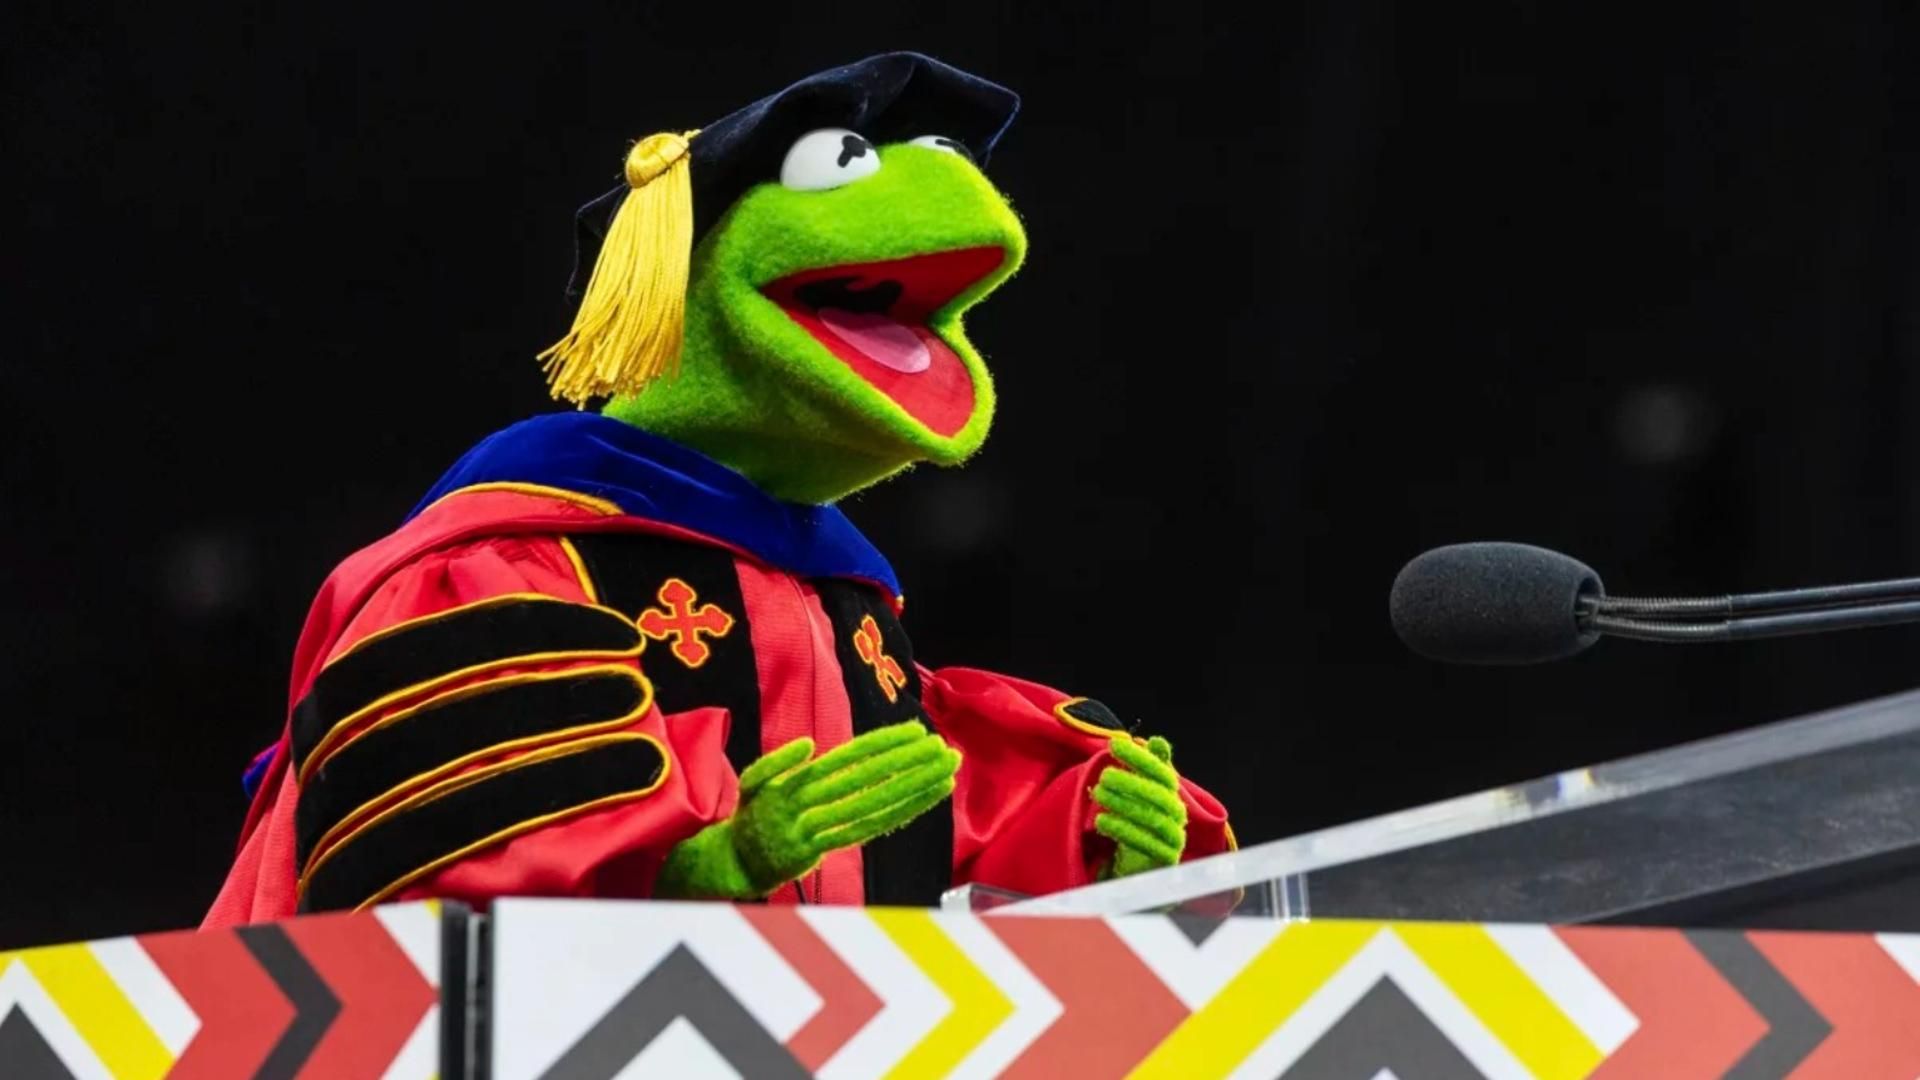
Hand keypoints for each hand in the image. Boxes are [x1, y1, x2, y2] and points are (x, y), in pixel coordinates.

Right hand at [658, 720, 959, 898]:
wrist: (733, 864)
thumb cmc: (751, 816)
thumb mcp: (752, 782)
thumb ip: (778, 762)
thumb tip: (809, 745)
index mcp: (793, 781)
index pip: (848, 757)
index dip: (884, 744)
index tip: (916, 731)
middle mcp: (806, 804)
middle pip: (866, 780)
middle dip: (908, 763)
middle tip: (943, 749)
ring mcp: (815, 830)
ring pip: (872, 806)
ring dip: (912, 788)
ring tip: (946, 772)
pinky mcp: (821, 852)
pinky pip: (867, 831)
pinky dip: (899, 815)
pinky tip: (925, 800)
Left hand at [1094, 734, 1187, 878]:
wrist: (1146, 865)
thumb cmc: (1143, 820)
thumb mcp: (1145, 792)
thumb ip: (1150, 767)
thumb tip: (1155, 740)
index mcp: (1172, 795)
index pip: (1161, 772)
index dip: (1140, 757)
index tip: (1114, 744)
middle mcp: (1178, 814)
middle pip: (1158, 795)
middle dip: (1130, 782)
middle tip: (1104, 774)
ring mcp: (1174, 837)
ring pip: (1151, 818)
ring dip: (1123, 804)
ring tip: (1097, 793)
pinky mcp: (1165, 858)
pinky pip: (1146, 844)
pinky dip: (1123, 830)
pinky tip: (1101, 820)